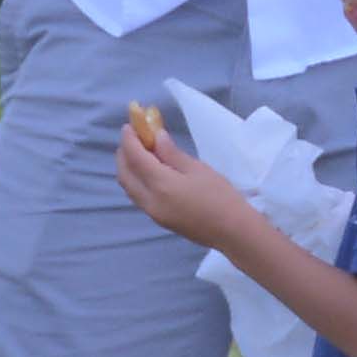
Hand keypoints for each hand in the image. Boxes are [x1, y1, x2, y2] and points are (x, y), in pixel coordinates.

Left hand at [114, 98, 256, 249]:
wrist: (232, 232)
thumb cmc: (220, 196)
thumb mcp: (198, 169)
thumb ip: (172, 153)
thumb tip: (156, 137)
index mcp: (160, 184)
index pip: (135, 157)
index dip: (129, 140)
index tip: (129, 125)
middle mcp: (150, 200)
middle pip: (125, 174)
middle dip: (124, 154)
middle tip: (133, 138)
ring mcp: (152, 213)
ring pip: (129, 187)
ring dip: (128, 168)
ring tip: (139, 152)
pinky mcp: (158, 220)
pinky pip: (138, 197)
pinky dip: (136, 181)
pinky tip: (148, 172)